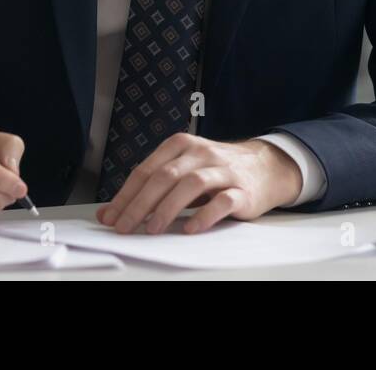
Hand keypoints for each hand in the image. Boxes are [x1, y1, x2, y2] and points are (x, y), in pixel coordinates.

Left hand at [95, 133, 302, 234]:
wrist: (265, 167)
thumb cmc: (216, 172)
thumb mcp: (182, 172)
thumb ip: (149, 189)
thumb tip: (109, 213)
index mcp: (181, 146)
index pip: (147, 169)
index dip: (126, 194)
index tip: (111, 217)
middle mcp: (201, 154)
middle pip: (165, 176)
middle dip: (141, 203)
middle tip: (125, 227)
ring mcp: (223, 170)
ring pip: (192, 184)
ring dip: (169, 207)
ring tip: (153, 229)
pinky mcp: (243, 190)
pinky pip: (223, 201)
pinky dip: (206, 215)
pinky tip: (191, 229)